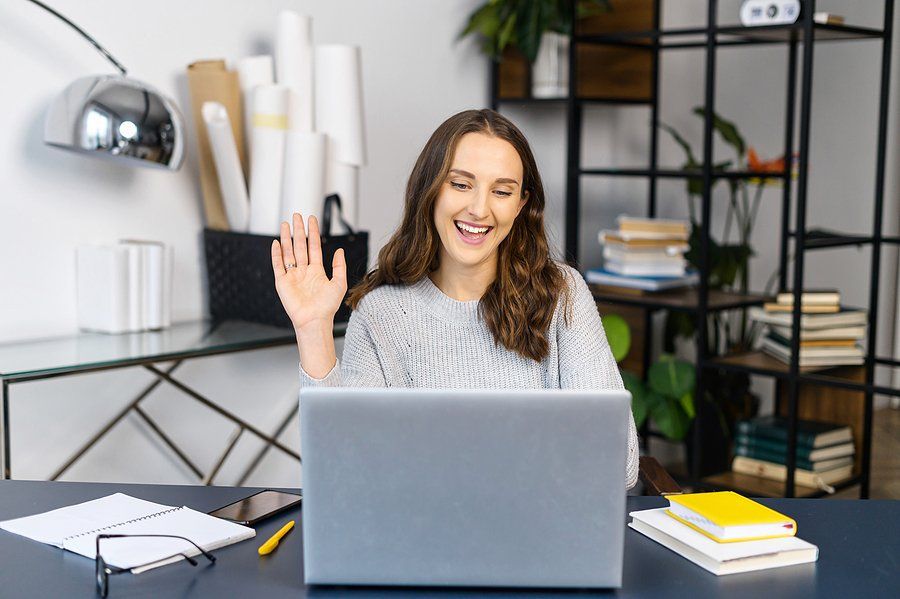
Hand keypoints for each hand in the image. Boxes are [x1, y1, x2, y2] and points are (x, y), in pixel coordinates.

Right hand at [271, 213, 347, 332]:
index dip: (313, 233)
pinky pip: (278, 265)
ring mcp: (292, 276)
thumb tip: (339, 251)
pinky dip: (276, 254)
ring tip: (285, 224)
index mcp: (316, 271)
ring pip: (288, 252)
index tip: (311, 220)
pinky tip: (276, 243)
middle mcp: (303, 271)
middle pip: (300, 246)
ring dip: (287, 238)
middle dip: (299, 230)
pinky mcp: (282, 282)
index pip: (314, 247)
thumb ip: (339, 266)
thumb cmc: (327, 307)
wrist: (314, 320)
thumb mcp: (339, 284)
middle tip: (297, 216)